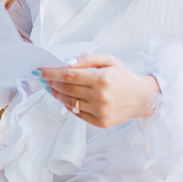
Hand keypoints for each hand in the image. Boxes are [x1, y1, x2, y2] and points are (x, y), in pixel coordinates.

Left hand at [35, 53, 159, 127]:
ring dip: (57, 94)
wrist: (143, 98)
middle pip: (66, 89)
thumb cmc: (124, 76)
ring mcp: (100, 111)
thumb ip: (87, 59)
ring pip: (69, 102)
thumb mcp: (109, 60)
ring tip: (52, 87)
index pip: (69, 75)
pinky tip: (66, 97)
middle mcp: (100, 96)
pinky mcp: (100, 122)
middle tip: (45, 78)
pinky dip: (68, 105)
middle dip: (52, 82)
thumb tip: (67, 63)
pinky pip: (77, 113)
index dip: (51, 73)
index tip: (39, 71)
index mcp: (102, 79)